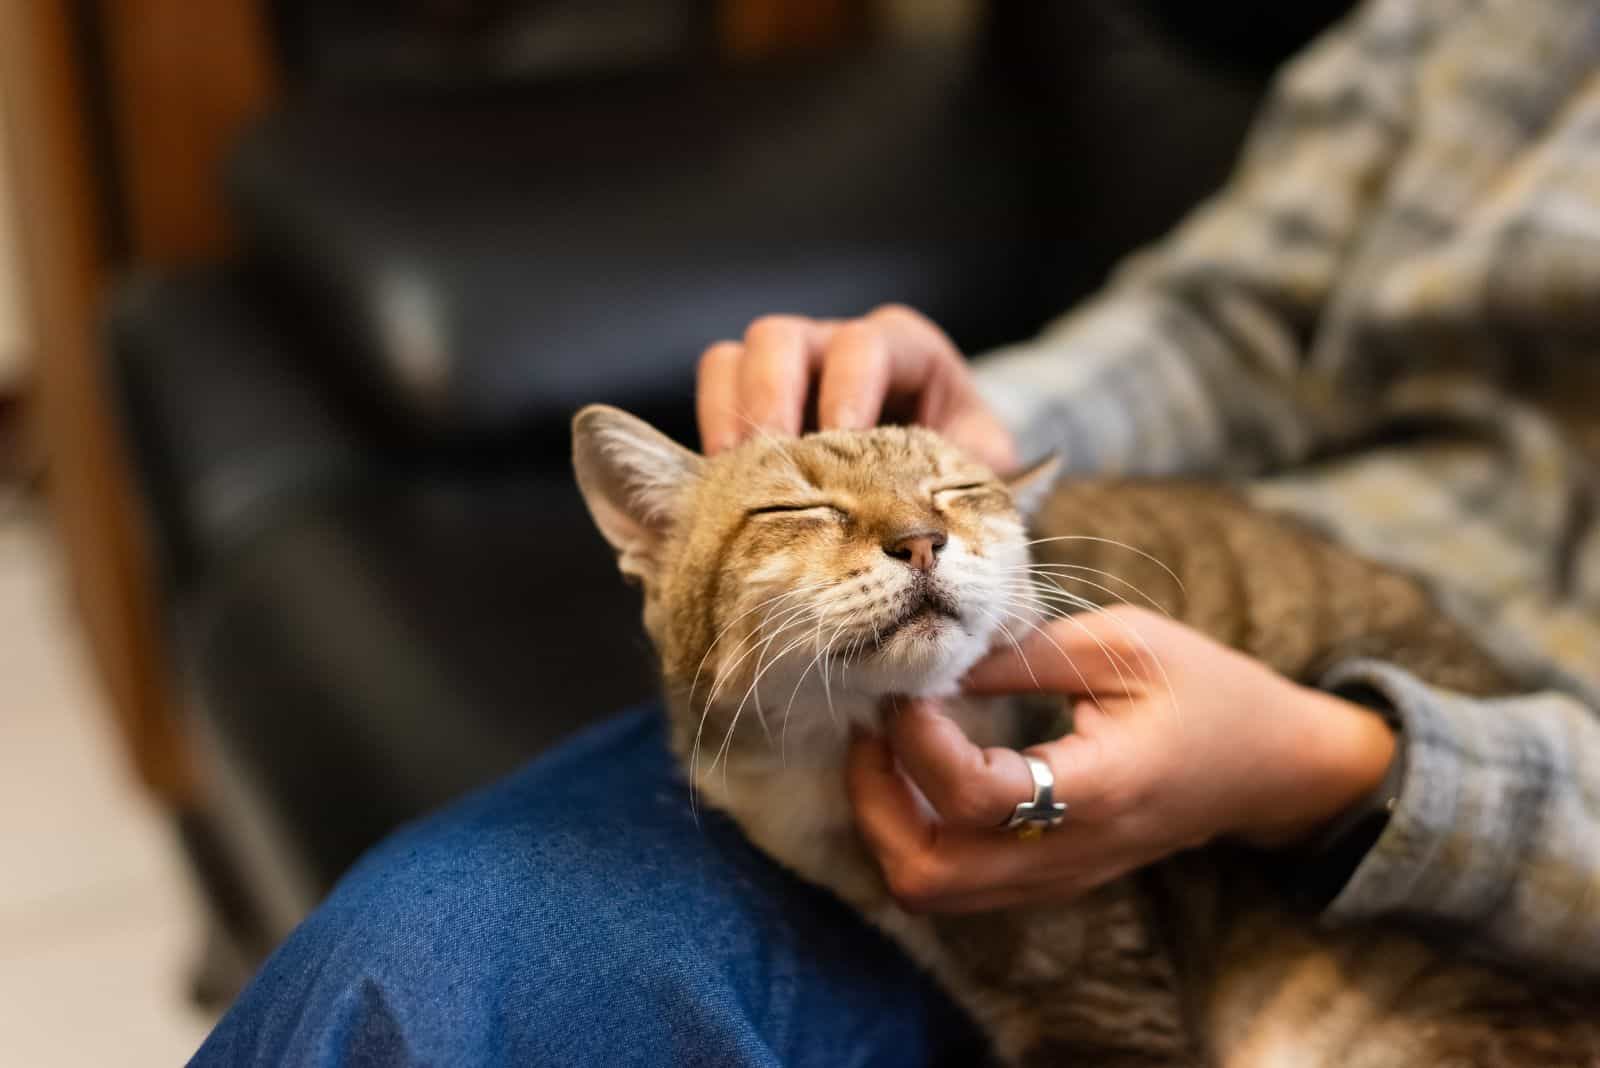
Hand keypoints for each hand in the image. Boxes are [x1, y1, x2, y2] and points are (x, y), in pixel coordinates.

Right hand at [695, 305, 1017, 471]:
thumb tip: (979, 585)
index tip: (842, 440)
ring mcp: (789, 373)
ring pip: (734, 357)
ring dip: (729, 413)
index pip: (867, 344)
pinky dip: (710, 430)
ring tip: (735, 474)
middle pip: (782, 337)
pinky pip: (713, 393)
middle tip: (775, 458)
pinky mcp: (753, 407)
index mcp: (906, 352)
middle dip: (771, 395)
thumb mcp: (983, 480)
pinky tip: (724, 484)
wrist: (933, 491)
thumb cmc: (962, 476)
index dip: (849, 387)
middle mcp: (837, 349)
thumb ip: (977, 501)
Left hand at [846, 606, 1396, 913]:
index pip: (974, 795)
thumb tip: (932, 658)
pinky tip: (920, 770)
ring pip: (932, 889)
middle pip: (927, 873)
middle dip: (872, 800)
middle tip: (873, 727)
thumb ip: (1023, 654)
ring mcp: (1058, 877)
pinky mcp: (1048, 879)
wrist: (1273, 767)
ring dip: (886, 821)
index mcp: (1099, 788)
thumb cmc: (1208, 691)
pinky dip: (916, 832)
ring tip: (889, 747)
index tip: (911, 683)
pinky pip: (956, 881)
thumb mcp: (1124, 644)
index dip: (917, 739)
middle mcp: (1070, 852)